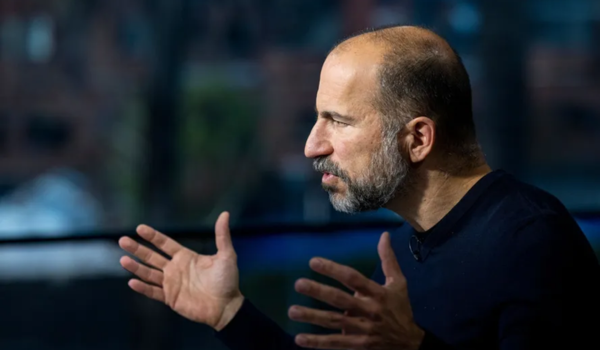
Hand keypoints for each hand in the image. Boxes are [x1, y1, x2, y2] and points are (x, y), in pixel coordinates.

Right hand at [118, 211, 243, 330]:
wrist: (226, 307)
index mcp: (186, 257)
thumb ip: (222, 235)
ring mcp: (172, 284)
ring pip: (149, 273)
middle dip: (137, 249)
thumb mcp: (226, 255)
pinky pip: (153, 292)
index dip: (153, 236)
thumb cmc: (227, 281)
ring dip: (136, 267)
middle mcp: (176, 269)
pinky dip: (143, 288)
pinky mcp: (171, 298)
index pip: (165, 244)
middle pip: (152, 257)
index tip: (139, 228)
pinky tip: (132, 282)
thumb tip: (225, 214)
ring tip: (122, 259)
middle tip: (122, 240)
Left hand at [288, 232, 424, 349]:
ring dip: (312, 317)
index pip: (353, 278)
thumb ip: (388, 259)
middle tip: (299, 284)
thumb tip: (384, 235)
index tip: (313, 262)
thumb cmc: (400, 309)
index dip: (333, 269)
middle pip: (340, 300)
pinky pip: (336, 343)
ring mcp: (363, 330)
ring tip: (292, 311)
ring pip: (334, 322)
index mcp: (378, 293)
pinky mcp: (359, 345)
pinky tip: (299, 338)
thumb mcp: (399, 283)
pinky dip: (317, 342)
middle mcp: (369, 310)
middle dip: (319, 291)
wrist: (410, 343)